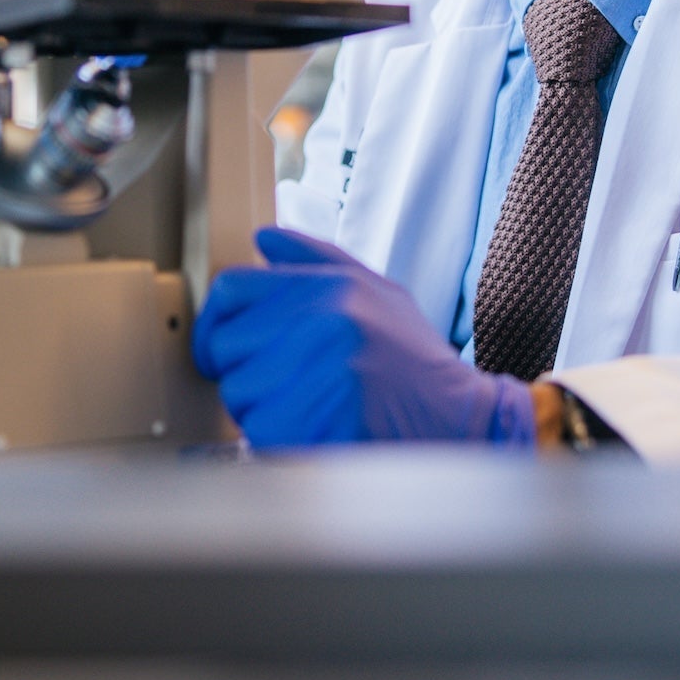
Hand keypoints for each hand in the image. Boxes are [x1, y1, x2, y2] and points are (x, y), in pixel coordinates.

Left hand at [192, 228, 535, 449]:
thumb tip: (263, 239)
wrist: (463, 423)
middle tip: (286, 383)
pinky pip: (259, 433)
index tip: (224, 347)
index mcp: (333, 289)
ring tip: (312, 406)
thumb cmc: (411, 363)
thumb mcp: (376, 292)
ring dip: (261, 408)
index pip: (232, 290)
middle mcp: (326, 325)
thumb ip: (316, 260)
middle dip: (245, 370)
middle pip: (226, 346)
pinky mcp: (322, 428)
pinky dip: (277, 440)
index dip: (216, 322)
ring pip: (238, 394)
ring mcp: (324, 377)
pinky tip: (317, 432)